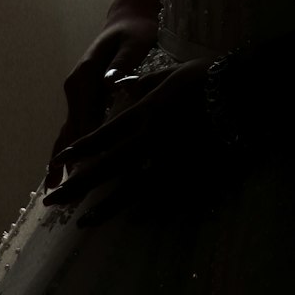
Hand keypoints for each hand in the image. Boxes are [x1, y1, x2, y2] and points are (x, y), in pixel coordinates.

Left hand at [42, 57, 211, 211]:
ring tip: (80, 220)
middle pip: (106, 167)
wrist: (242, 94)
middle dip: (78, 184)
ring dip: (103, 206)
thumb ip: (141, 85)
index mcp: (143, 112)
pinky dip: (141, 210)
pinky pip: (159, 197)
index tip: (60, 161)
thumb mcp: (169, 74)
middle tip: (52, 200)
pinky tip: (127, 220)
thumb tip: (118, 87)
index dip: (80, 149)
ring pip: (128, 190)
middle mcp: (149, 139)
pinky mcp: (188, 175)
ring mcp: (168, 161)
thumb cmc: (206, 78)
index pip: (103, 134)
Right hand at [44, 11, 159, 192]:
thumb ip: (123, 64)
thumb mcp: (134, 43)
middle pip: (70, 131)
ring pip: (66, 133)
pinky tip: (65, 173)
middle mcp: (75, 87)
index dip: (84, 147)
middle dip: (67, 163)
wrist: (127, 21)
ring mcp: (76, 94)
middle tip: (64, 196)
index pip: (84, 118)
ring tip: (52, 193)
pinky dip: (67, 151)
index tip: (85, 174)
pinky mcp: (83, 99)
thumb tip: (110, 83)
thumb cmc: (135, 32)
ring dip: (60, 161)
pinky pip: (73, 129)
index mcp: (86, 76)